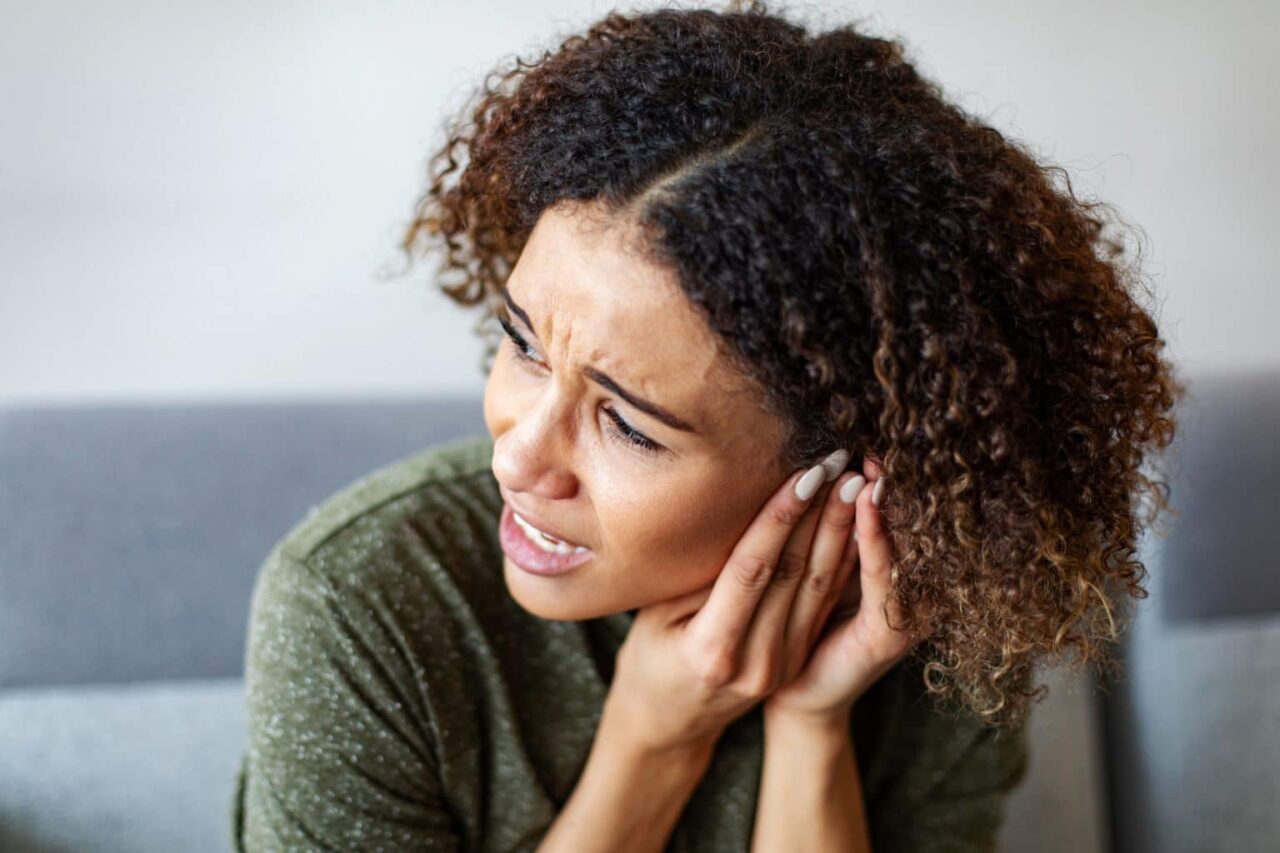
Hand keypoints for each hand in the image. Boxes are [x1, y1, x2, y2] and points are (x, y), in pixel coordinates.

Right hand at [605, 449, 857, 754]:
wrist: (668, 720)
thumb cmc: (649, 655)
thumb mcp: (656, 614)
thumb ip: (696, 574)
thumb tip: (734, 513)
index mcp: (711, 651)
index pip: (753, 569)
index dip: (780, 518)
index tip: (804, 473)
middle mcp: (754, 663)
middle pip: (794, 574)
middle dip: (819, 513)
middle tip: (838, 462)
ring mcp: (781, 665)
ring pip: (818, 587)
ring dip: (839, 530)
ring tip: (854, 482)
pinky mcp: (796, 660)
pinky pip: (822, 602)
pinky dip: (839, 559)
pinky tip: (852, 522)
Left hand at [763, 456, 931, 726]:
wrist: (794, 697)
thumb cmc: (794, 628)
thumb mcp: (810, 571)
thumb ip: (820, 532)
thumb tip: (809, 465)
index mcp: (886, 572)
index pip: (886, 515)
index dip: (877, 477)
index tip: (864, 433)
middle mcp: (906, 591)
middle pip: (899, 525)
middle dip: (885, 481)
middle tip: (875, 434)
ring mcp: (903, 615)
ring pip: (893, 545)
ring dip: (880, 501)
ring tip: (871, 459)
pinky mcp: (888, 637)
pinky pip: (883, 582)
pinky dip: (875, 541)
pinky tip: (864, 505)